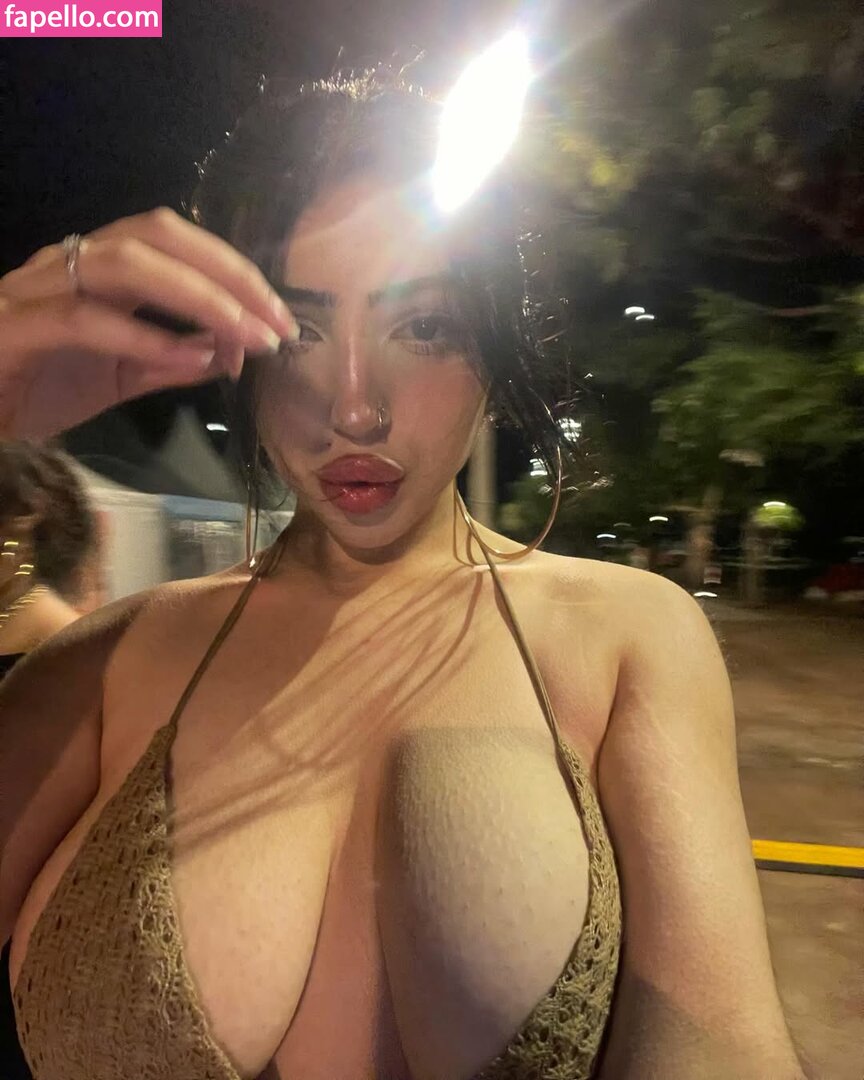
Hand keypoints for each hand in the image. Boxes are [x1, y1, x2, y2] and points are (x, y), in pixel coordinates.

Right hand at [0, 207, 297, 439]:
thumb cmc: (39, 385)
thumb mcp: (122, 376)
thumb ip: (173, 361)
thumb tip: (232, 349)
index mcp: (101, 269)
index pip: (177, 243)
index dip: (236, 273)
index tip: (281, 319)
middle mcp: (72, 262)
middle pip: (159, 235)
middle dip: (228, 275)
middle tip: (276, 323)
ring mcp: (41, 288)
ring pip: (126, 264)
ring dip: (198, 297)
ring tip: (245, 336)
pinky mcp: (18, 326)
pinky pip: (86, 320)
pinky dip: (145, 338)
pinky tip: (189, 359)